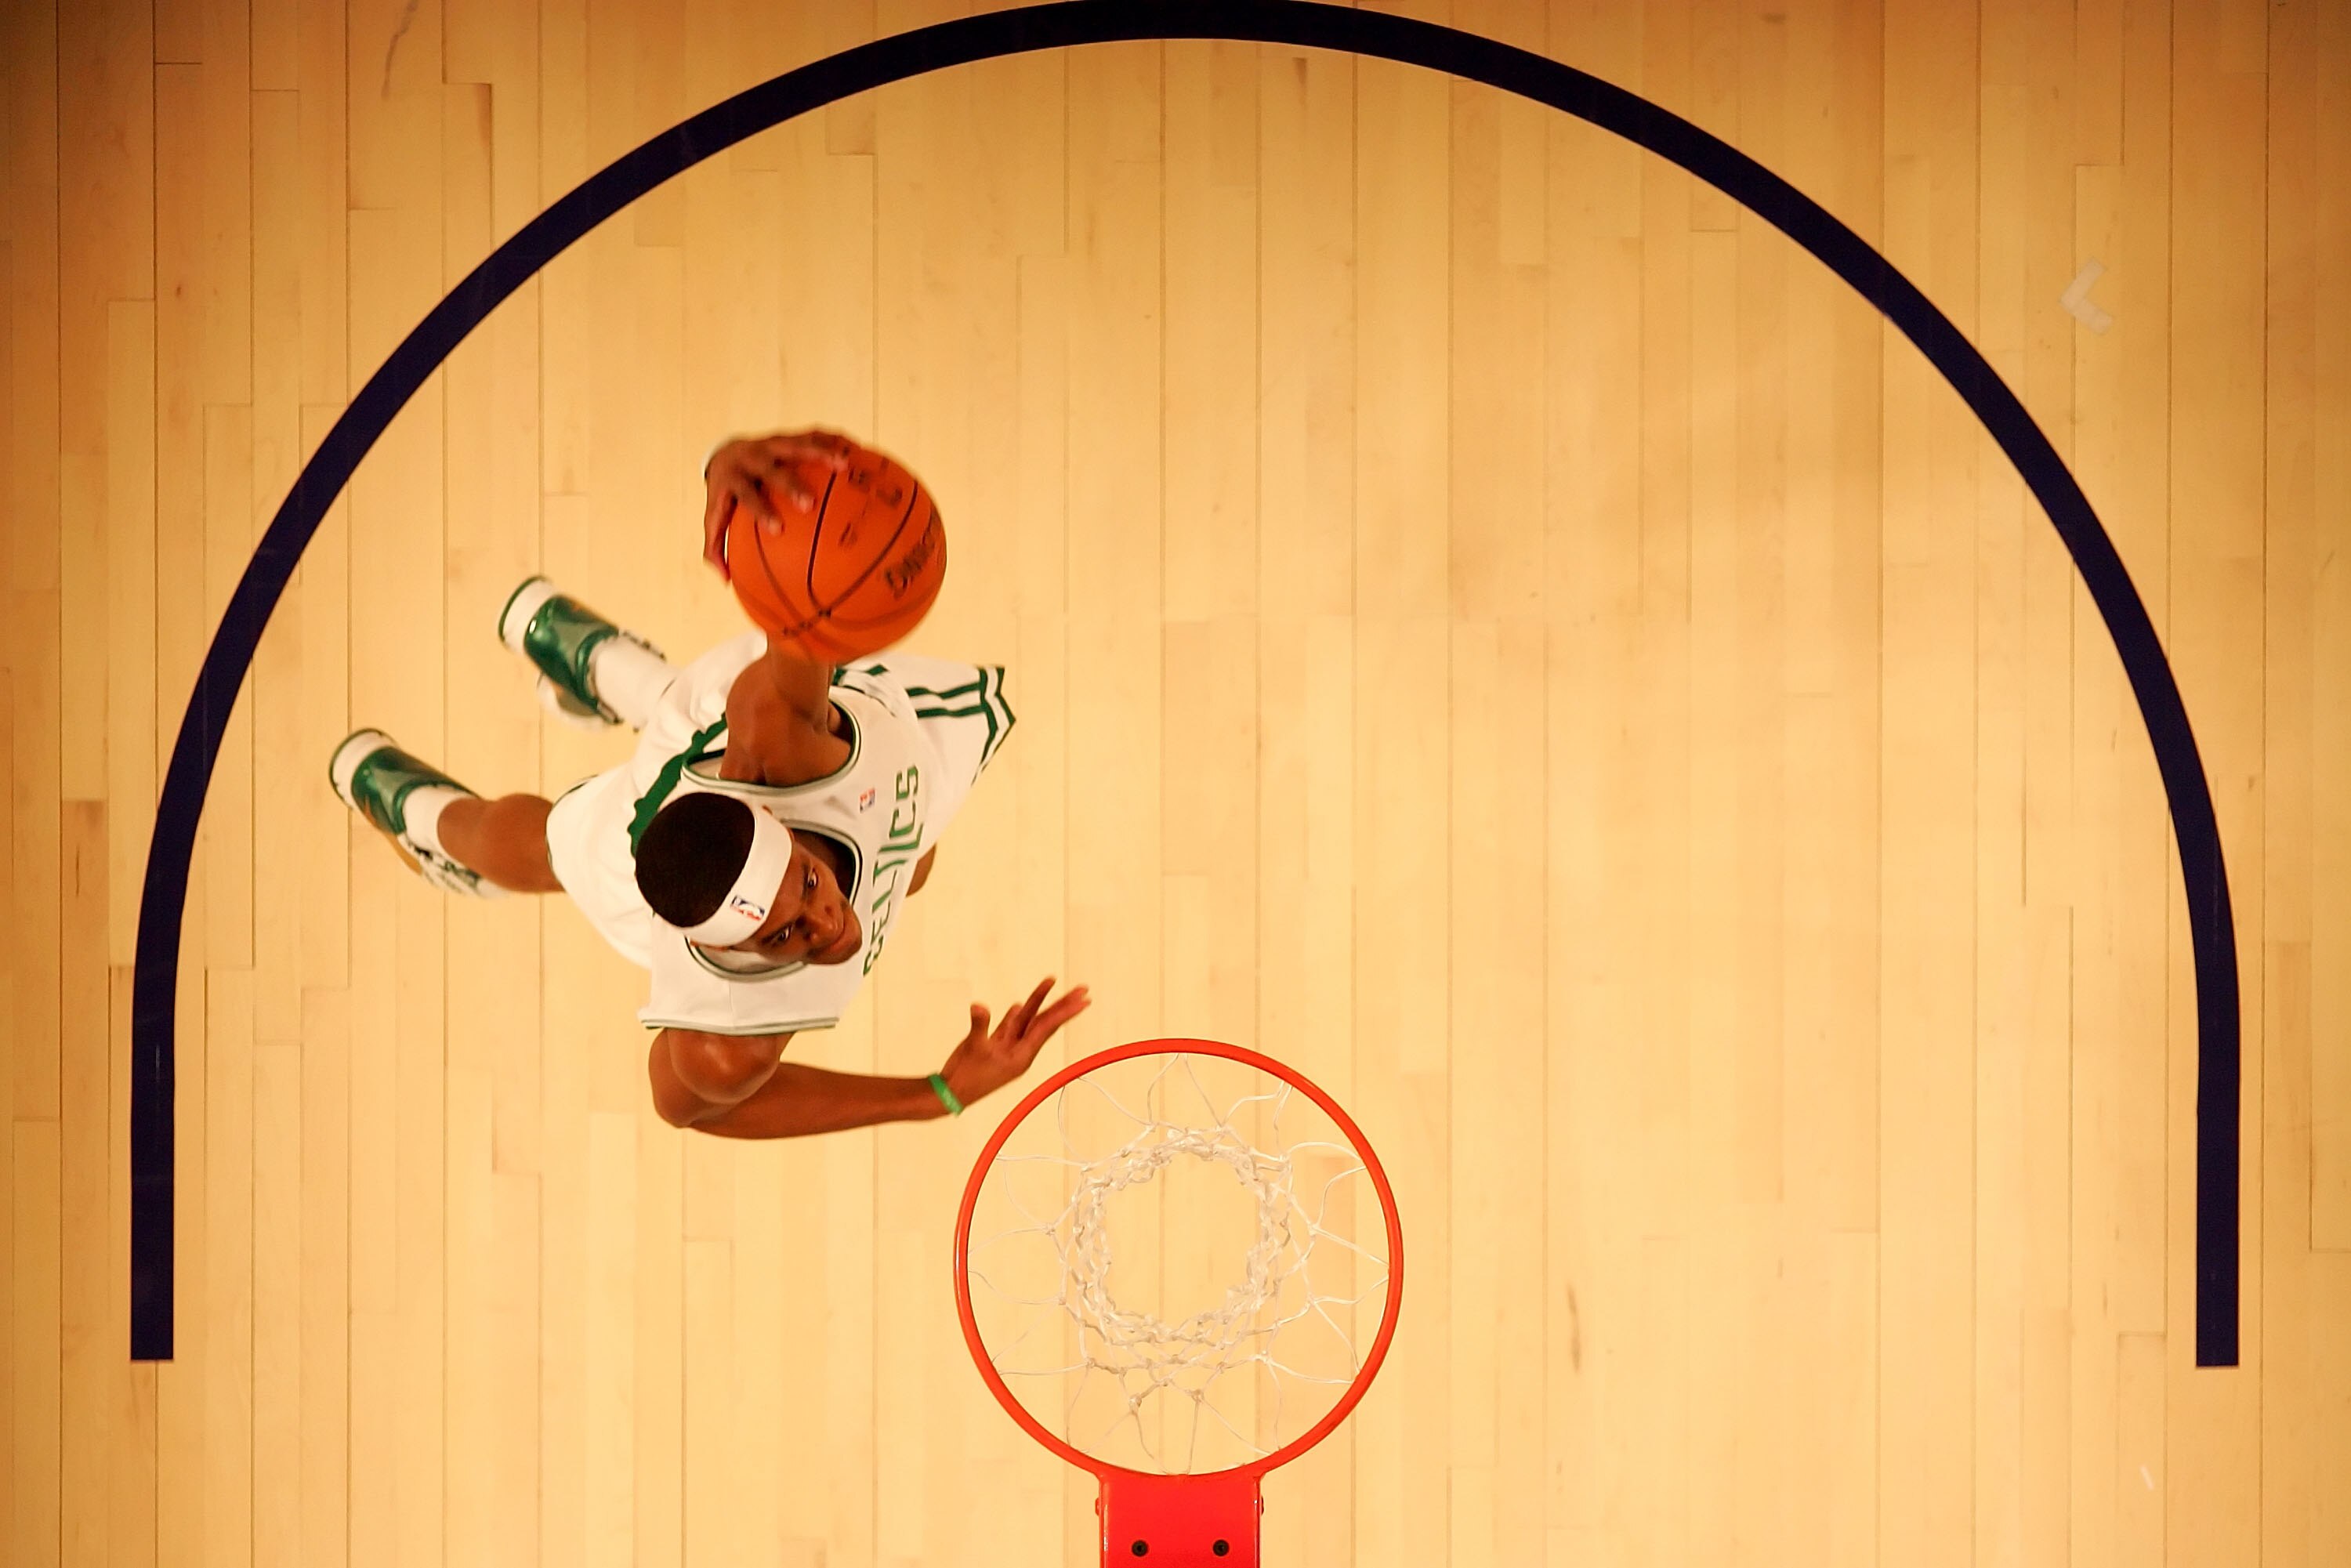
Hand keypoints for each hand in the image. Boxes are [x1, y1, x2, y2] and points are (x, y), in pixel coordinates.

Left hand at [701, 429, 857, 580]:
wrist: (725, 451)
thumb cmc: (725, 495)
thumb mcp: (714, 518)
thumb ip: (715, 547)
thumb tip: (726, 579)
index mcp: (734, 478)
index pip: (746, 494)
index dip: (761, 509)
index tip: (777, 529)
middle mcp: (752, 457)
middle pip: (772, 468)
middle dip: (791, 484)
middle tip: (809, 503)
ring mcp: (772, 443)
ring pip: (796, 444)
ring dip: (820, 452)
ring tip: (844, 464)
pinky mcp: (789, 436)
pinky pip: (814, 435)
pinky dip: (835, 441)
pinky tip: (857, 449)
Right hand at [938, 978, 1091, 1108]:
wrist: (950, 1093)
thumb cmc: (965, 1076)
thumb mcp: (973, 1049)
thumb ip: (979, 1026)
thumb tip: (979, 1006)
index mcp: (1022, 1055)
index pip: (1047, 1027)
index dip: (1065, 1011)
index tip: (1082, 1000)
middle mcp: (1020, 1051)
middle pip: (1045, 1022)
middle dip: (1063, 1005)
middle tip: (1082, 989)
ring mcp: (1008, 1048)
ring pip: (1026, 1020)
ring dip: (1038, 1002)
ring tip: (1051, 982)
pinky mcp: (994, 1046)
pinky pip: (1009, 1027)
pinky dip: (1016, 1015)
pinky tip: (1019, 1005)